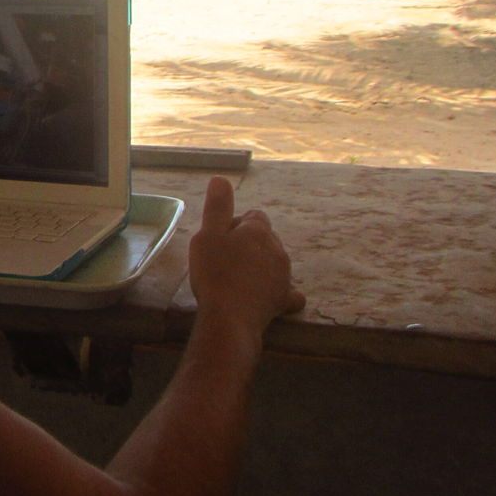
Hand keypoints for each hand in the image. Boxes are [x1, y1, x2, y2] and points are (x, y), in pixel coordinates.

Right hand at [187, 176, 304, 334]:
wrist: (230, 317)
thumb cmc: (214, 272)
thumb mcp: (207, 235)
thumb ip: (217, 207)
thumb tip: (221, 179)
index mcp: (258, 230)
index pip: (253, 217)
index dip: (234, 225)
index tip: (218, 240)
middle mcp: (277, 248)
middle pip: (265, 239)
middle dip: (248, 245)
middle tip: (223, 260)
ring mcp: (284, 274)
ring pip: (275, 262)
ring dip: (260, 266)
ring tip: (238, 279)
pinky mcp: (285, 298)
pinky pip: (289, 292)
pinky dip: (281, 292)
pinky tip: (271, 297)